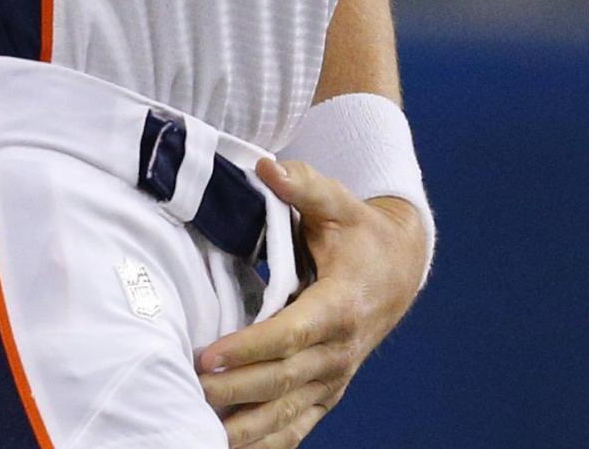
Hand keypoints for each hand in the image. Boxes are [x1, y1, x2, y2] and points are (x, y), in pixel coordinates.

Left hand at [195, 157, 424, 447]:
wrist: (399, 270)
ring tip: (199, 429)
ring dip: (245, 426)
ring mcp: (335, 377)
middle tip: (189, 388)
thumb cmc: (359, 233)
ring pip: (287, 413)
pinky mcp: (328, 393)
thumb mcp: (338, 203)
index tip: (208, 356)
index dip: (249, 349)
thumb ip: (303, 185)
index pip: (290, 335)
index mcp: (341, 305)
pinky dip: (266, 443)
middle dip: (234, 389)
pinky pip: (297, 427)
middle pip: (282, 380)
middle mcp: (340, 350)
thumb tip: (267, 166)